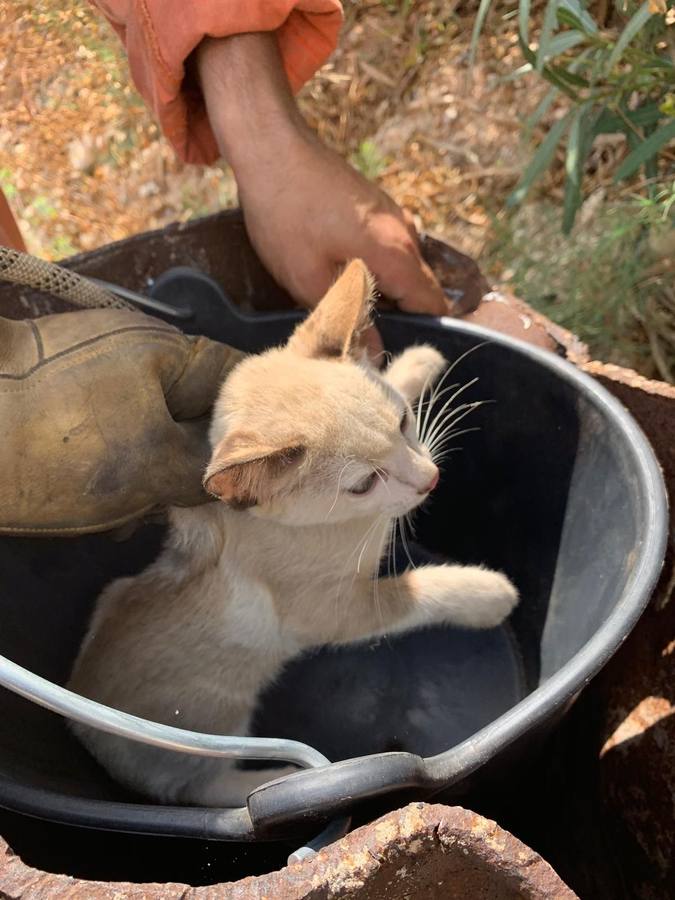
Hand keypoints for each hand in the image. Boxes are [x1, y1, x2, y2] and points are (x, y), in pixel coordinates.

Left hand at [0, 310, 242, 535]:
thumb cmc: (58, 448)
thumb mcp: (149, 467)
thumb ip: (206, 471)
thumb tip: (237, 476)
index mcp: (162, 352)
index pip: (232, 378)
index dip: (250, 424)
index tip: (250, 472)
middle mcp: (130, 354)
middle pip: (188, 410)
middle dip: (186, 464)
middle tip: (171, 506)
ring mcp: (89, 374)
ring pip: (146, 431)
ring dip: (143, 479)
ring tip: (119, 518)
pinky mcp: (56, 400)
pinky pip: (106, 435)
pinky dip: (107, 472)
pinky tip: (93, 512)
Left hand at [196, 34, 455, 332]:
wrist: (271, 147)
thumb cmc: (285, 213)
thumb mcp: (308, 279)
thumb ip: (346, 320)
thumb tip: (375, 357)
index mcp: (396, 253)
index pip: (432, 305)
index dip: (418, 334)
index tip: (392, 352)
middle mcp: (405, 233)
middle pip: (420, 290)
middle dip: (398, 318)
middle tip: (362, 338)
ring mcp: (392, 217)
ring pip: (401, 270)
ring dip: (381, 294)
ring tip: (345, 307)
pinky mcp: (375, 209)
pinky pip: (387, 251)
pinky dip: (372, 270)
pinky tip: (337, 274)